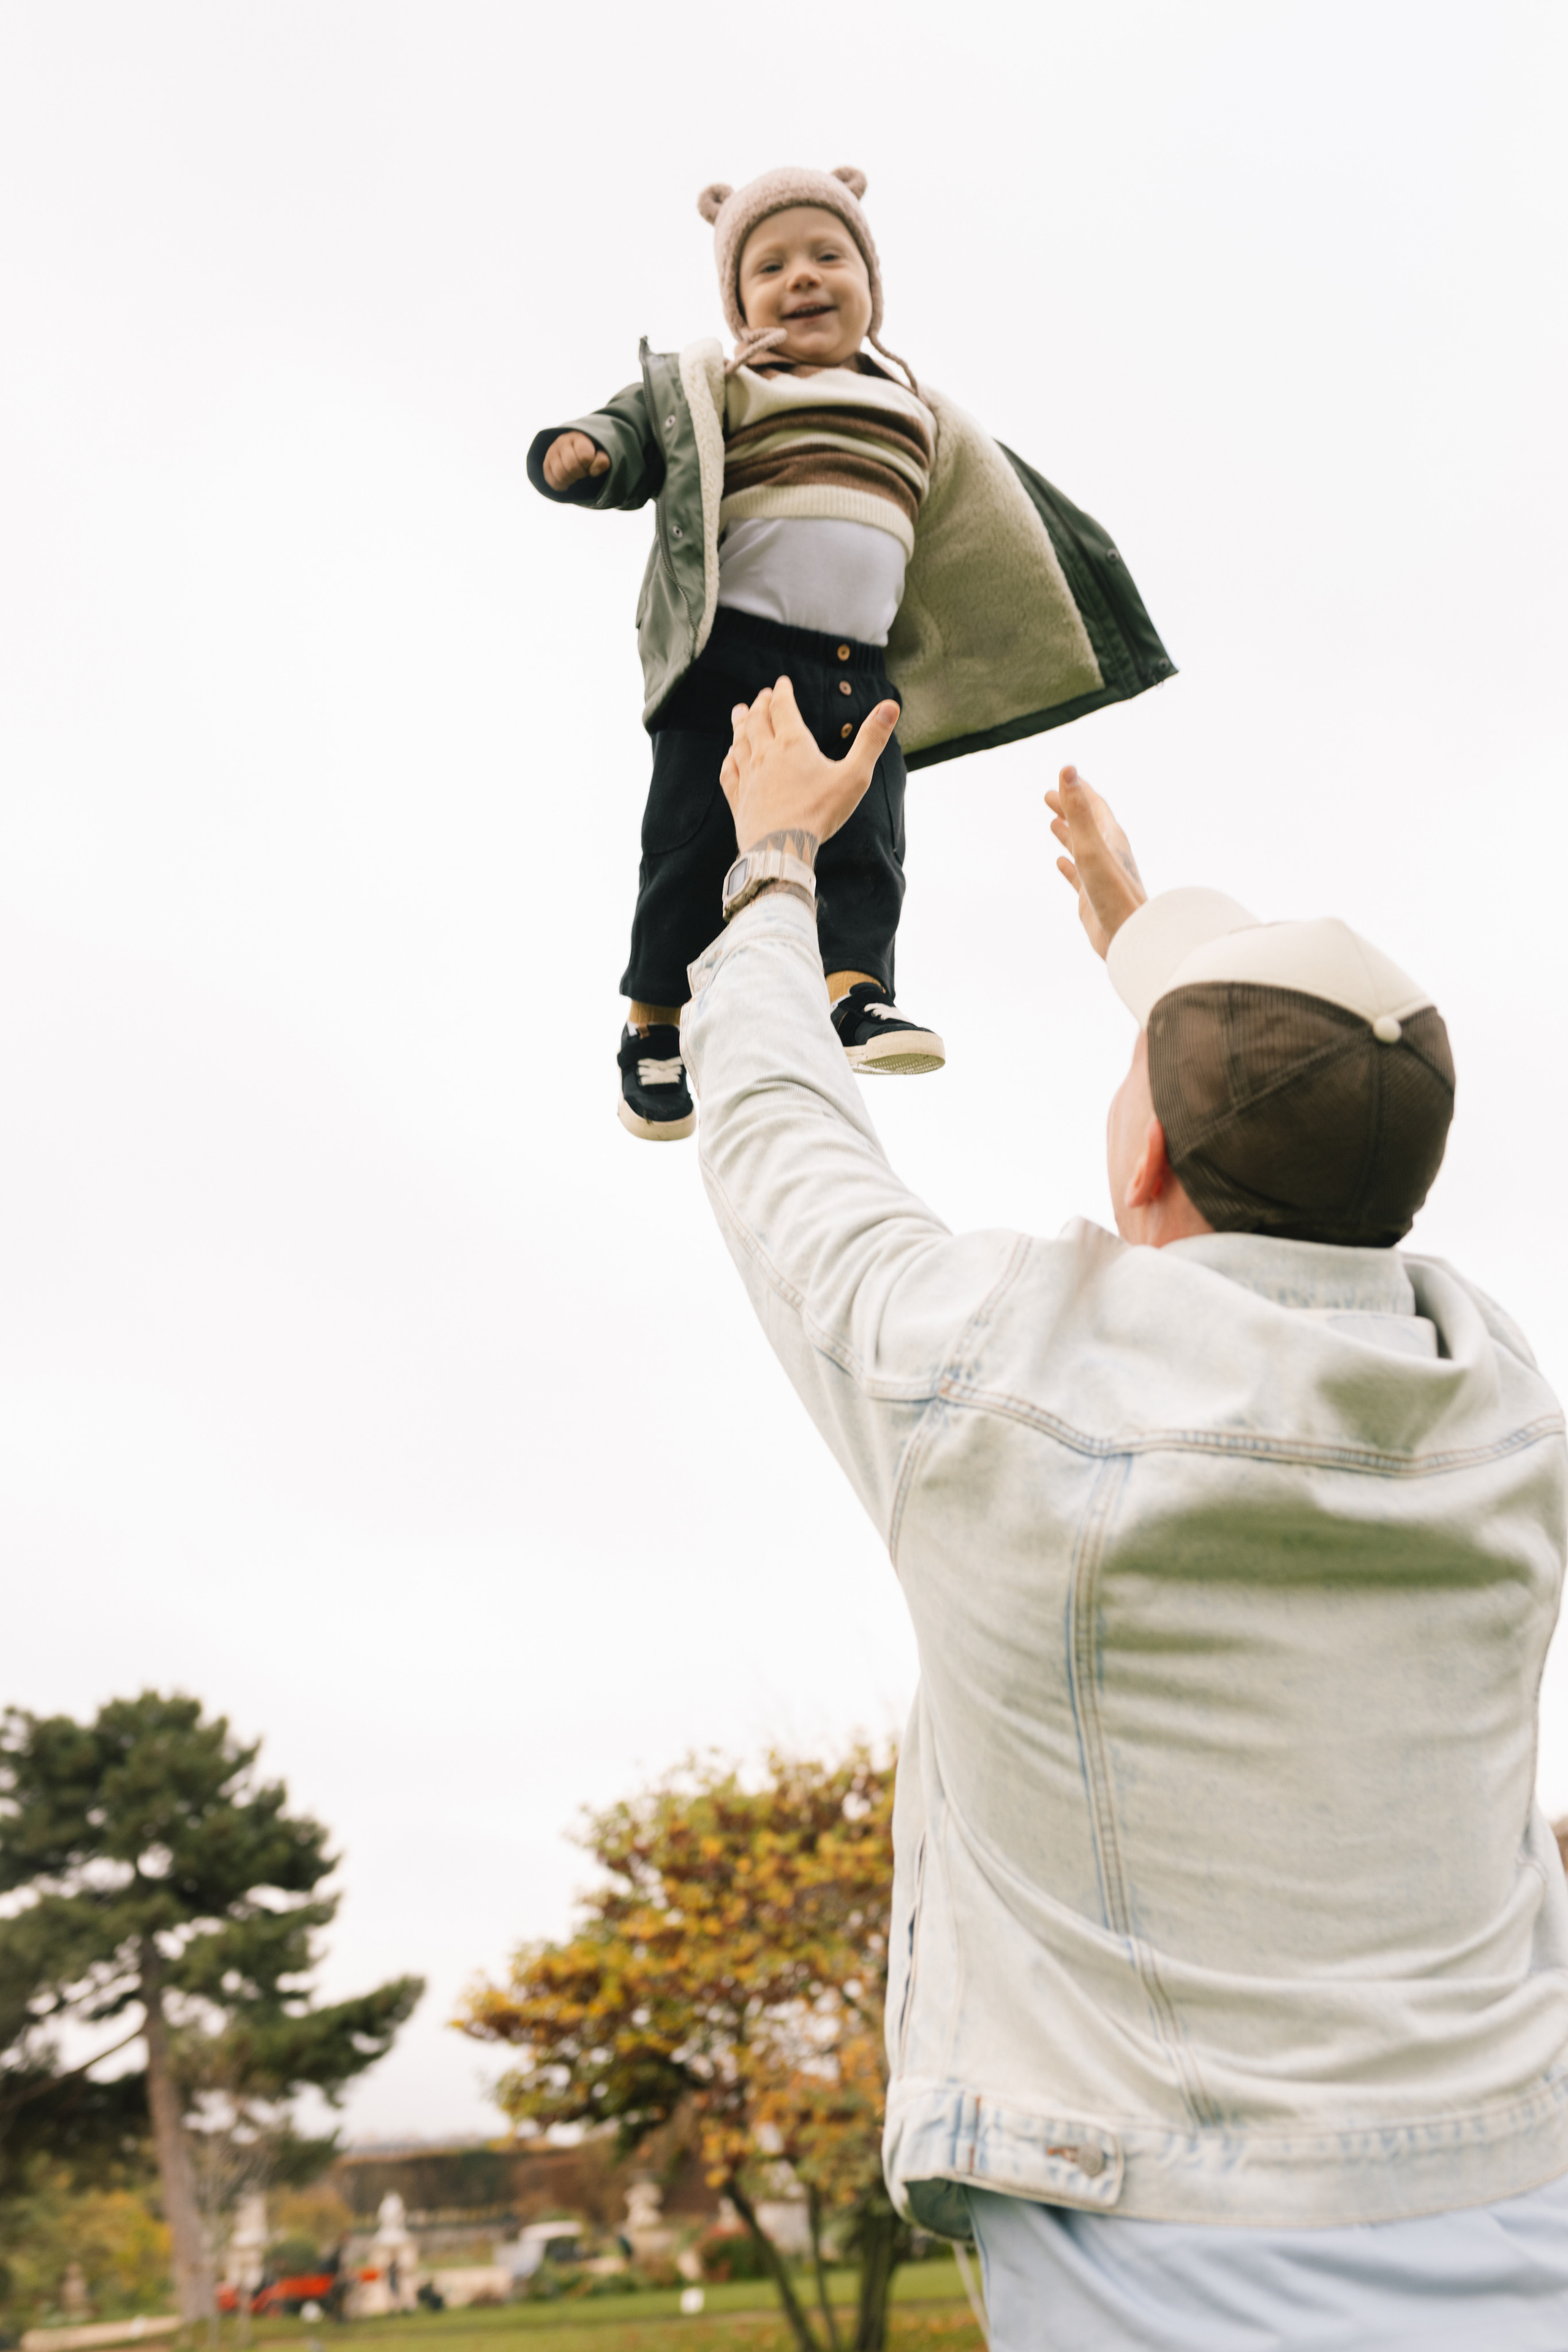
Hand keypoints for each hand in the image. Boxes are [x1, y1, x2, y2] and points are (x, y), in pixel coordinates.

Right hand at [543, 431, 608, 490]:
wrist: (576, 450)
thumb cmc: (592, 453)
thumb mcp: (601, 454)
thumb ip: (602, 460)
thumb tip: (594, 470)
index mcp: (578, 437)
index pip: (584, 456)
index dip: (589, 464)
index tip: (590, 462)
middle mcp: (562, 442)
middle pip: (571, 467)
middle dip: (580, 473)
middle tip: (583, 471)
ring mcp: (551, 452)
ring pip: (560, 475)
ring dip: (571, 480)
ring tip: (576, 476)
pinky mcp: (546, 464)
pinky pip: (552, 481)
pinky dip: (561, 485)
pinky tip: (568, 481)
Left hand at [720, 677, 899, 857]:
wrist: (781, 849)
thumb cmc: (820, 813)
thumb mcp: (855, 776)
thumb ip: (872, 740)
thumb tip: (891, 706)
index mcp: (792, 744)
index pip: (783, 707)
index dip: (782, 692)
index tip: (781, 683)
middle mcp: (765, 754)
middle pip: (758, 721)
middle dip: (760, 705)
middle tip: (761, 696)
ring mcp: (748, 776)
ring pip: (740, 742)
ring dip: (740, 724)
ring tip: (739, 713)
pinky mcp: (739, 799)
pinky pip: (730, 771)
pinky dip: (730, 758)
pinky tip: (730, 756)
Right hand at [1045, 767, 1145, 957]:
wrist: (1130, 937)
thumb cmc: (1114, 892)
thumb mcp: (1091, 847)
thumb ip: (1079, 810)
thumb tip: (1068, 770)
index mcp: (1111, 838)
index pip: (1095, 806)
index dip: (1079, 790)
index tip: (1064, 776)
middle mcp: (1108, 854)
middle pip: (1087, 824)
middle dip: (1069, 808)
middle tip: (1047, 796)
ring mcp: (1100, 876)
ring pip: (1082, 848)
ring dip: (1068, 834)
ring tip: (1053, 823)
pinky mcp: (1093, 897)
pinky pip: (1078, 876)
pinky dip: (1068, 865)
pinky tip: (1059, 863)